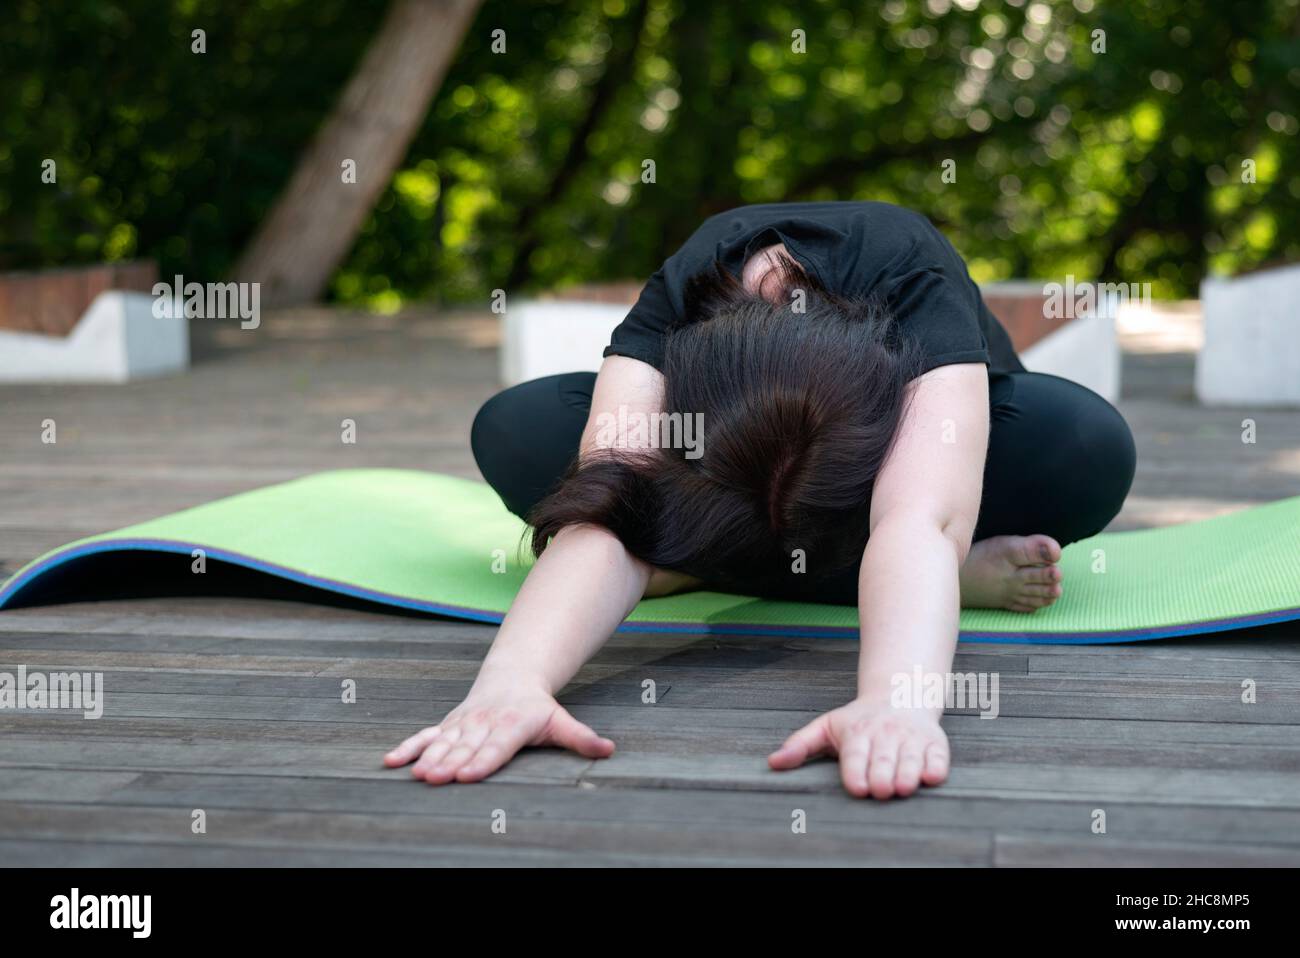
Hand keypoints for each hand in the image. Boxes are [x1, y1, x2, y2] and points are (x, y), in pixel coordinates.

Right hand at [384, 679, 614, 784]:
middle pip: (466, 746)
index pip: (497, 745)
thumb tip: (609, 750)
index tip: (469, 775)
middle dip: (450, 763)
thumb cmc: (538, 707)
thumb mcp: (561, 720)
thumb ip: (581, 738)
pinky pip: (425, 736)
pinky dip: (408, 747)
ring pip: (444, 741)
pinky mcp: (449, 725)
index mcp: (513, 723)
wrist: (512, 676)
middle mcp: (484, 722)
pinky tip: (391, 762)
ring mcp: (464, 723)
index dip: (483, 760)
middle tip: (434, 779)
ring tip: (416, 774)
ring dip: (428, 757)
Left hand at [768, 698, 949, 799]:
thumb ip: (800, 744)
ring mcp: (911, 738)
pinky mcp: (935, 742)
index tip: (858, 788)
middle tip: (880, 791)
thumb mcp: (826, 726)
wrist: (900, 694)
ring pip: (911, 757)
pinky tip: (932, 775)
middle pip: (884, 758)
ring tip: (903, 788)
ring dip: (908, 772)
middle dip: (882, 775)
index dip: (856, 771)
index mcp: (857, 732)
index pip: (856, 754)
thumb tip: (772, 763)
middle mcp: (885, 734)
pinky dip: (936, 766)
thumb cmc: (858, 720)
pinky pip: (938, 755)